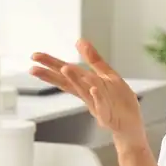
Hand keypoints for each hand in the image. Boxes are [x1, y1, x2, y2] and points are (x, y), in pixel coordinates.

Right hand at [29, 39, 146, 147]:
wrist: (131, 124)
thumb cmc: (119, 101)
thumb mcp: (107, 75)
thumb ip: (93, 59)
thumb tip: (79, 41)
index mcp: (86, 84)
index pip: (66, 73)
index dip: (51, 64)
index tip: (35, 57)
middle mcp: (88, 94)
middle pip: (68, 82)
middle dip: (51, 75)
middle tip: (33, 68)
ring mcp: (96, 105)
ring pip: (83, 91)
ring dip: (74, 80)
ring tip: (64, 68)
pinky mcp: (107, 115)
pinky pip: (101, 105)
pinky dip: (97, 97)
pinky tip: (93, 89)